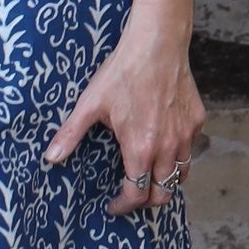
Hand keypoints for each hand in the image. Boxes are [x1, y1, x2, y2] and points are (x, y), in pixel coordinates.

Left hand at [42, 17, 205, 215]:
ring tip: (150, 175)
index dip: (124, 205)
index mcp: (140, 148)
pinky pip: (190, 148)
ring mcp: (186, 134)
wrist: (157, 42)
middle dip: (147, 201)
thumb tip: (50, 157)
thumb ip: (71, 133)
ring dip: (166, 181)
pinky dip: (178, 154)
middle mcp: (168, 147)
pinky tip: (163, 143)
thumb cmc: (123, 71)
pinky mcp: (197, 120)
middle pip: (164, 193)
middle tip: (132, 195)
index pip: (137, 194)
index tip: (114, 205)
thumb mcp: (91, 103)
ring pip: (181, 173)